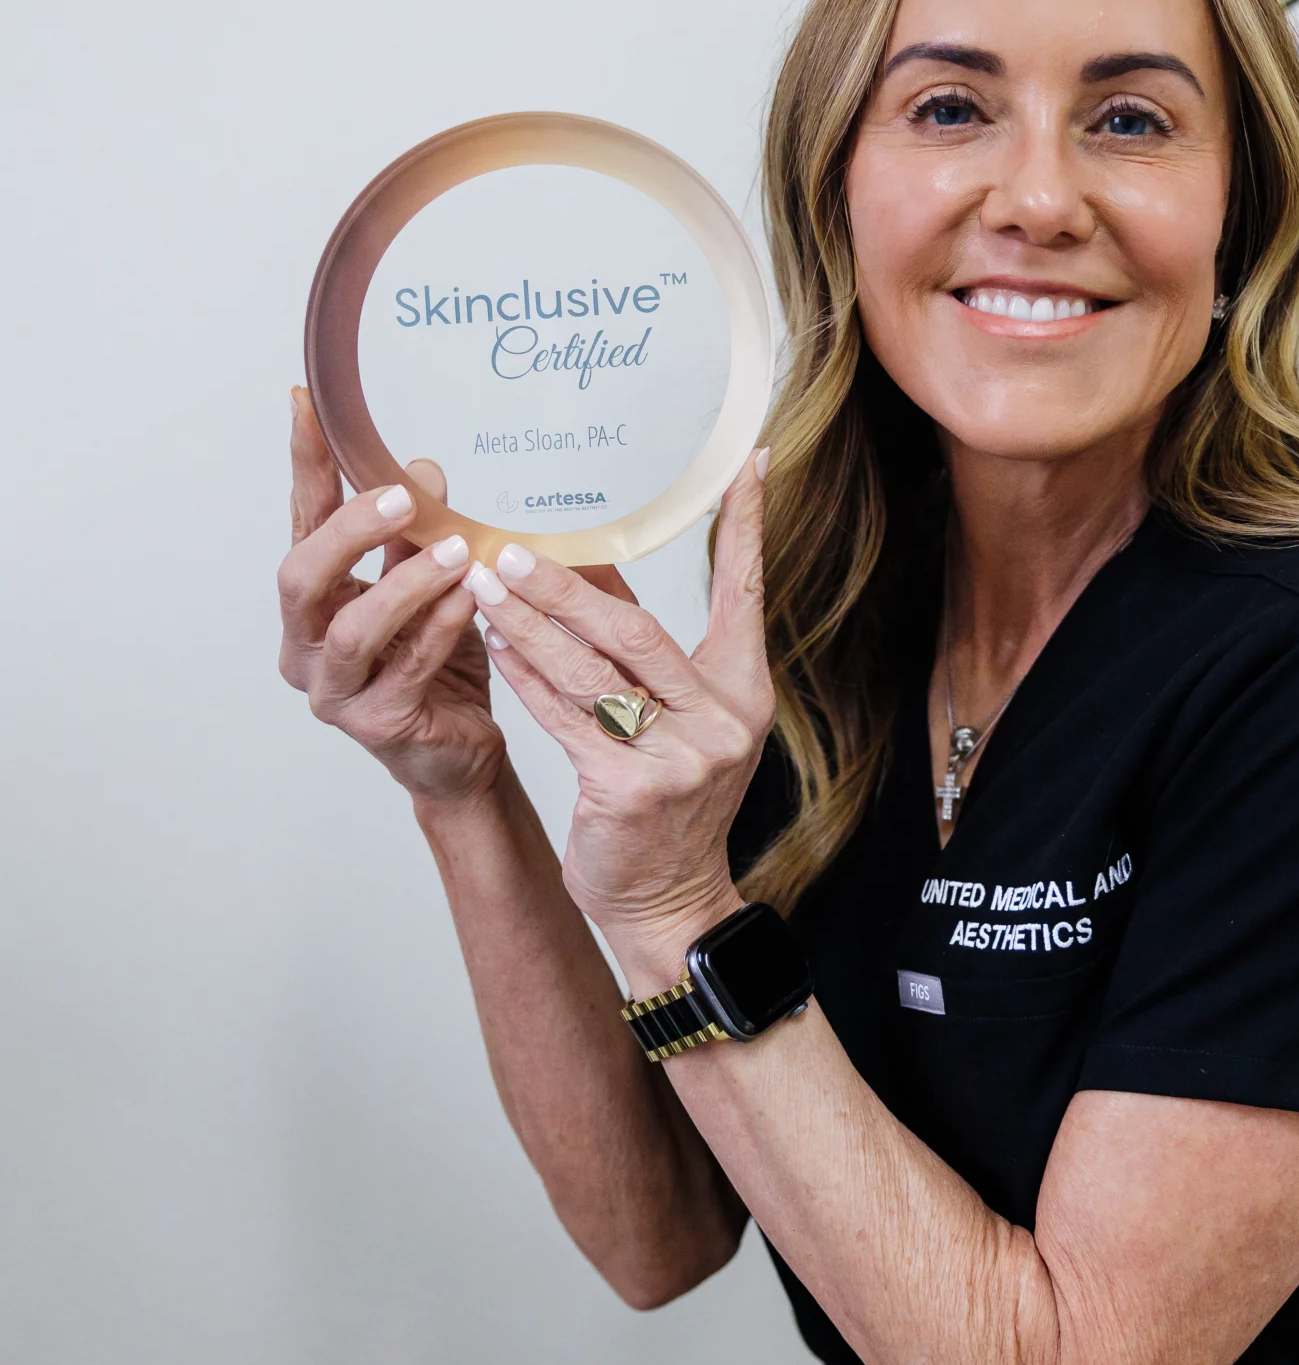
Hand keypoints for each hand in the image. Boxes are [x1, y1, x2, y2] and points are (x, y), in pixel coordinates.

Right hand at [278, 390, 505, 806]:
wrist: (459, 752)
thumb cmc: (436, 664)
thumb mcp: (426, 587)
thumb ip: (414, 537)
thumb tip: (420, 469)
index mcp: (310, 603)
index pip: (300, 523)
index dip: (305, 466)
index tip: (307, 405)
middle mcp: (304, 646)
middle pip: (300, 578)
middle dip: (348, 532)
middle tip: (402, 496)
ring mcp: (333, 691)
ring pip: (350, 630)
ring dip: (403, 584)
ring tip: (452, 551)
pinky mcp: (375, 725)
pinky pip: (406, 668)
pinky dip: (439, 628)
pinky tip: (470, 599)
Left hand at [468, 454, 772, 990]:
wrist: (669, 902)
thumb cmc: (671, 804)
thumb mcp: (683, 721)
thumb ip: (649, 652)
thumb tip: (591, 565)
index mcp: (744, 692)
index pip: (747, 591)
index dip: (748, 526)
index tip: (748, 462)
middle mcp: (720, 719)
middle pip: (637, 628)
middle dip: (567, 584)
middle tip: (511, 546)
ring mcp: (678, 757)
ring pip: (591, 669)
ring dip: (529, 622)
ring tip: (483, 584)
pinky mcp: (628, 788)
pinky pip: (564, 717)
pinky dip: (525, 676)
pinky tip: (494, 644)